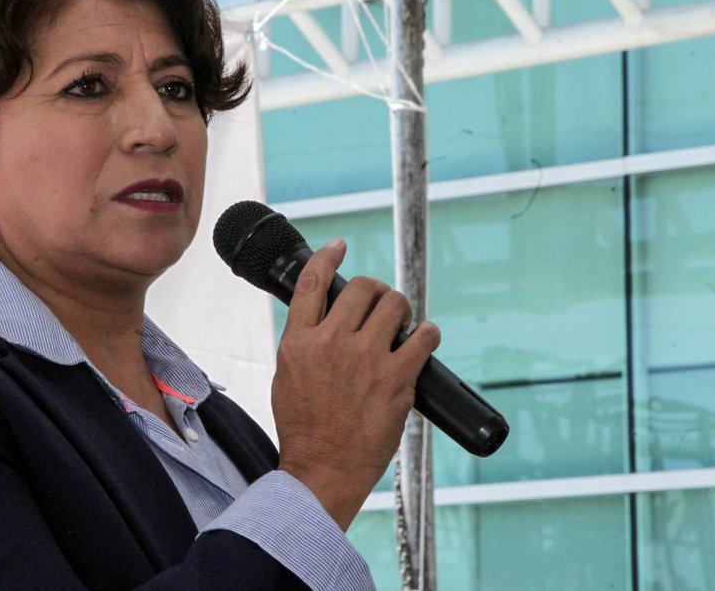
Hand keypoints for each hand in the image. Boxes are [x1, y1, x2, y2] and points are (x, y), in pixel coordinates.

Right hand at [272, 239, 439, 530]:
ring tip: (402, 324)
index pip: (312, 282)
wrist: (322, 468)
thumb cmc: (305, 428)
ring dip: (401, 309)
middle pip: (361, 288)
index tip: (340, 247)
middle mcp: (330, 343)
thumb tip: (322, 321)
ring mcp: (365, 359)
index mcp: (298, 342)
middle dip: (375, 291)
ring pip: (394, 304)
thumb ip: (303, 344)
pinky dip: (427, 333)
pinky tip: (423, 339)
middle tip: (381, 304)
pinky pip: (423, 337)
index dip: (328, 257)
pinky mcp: (396, 378)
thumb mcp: (286, 376)